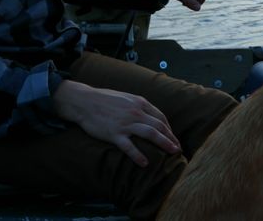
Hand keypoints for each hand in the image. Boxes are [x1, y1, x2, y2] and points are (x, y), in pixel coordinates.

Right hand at [52, 80, 179, 166]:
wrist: (84, 101)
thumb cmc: (104, 99)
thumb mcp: (126, 98)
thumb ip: (138, 106)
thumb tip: (150, 115)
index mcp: (139, 103)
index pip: (160, 117)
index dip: (169, 129)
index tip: (173, 138)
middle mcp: (135, 112)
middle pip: (159, 126)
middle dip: (171, 138)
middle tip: (178, 149)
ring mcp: (125, 123)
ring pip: (150, 134)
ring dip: (164, 144)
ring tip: (172, 153)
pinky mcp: (114, 133)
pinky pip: (129, 147)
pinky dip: (138, 155)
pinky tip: (145, 163)